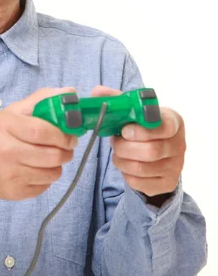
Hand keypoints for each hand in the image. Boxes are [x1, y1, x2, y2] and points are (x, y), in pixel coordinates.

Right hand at [0, 87, 78, 213]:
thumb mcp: (11, 112)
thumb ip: (41, 100)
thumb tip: (70, 92)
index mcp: (4, 126)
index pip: (41, 131)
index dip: (62, 134)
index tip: (71, 134)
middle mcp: (6, 151)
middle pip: (51, 155)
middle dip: (66, 150)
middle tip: (67, 146)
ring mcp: (10, 175)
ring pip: (52, 173)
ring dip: (58, 164)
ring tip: (52, 156)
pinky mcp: (14, 192)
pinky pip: (44, 186)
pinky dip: (47, 178)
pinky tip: (37, 168)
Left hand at [92, 86, 185, 202]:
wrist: (161, 153)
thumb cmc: (145, 127)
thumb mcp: (136, 111)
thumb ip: (118, 100)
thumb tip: (97, 92)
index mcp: (174, 122)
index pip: (165, 126)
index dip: (142, 130)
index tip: (124, 130)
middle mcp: (179, 145)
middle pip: (151, 151)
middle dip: (124, 147)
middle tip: (115, 142)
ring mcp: (175, 167)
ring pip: (142, 168)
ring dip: (122, 160)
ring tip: (117, 152)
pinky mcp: (167, 183)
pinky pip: (140, 182)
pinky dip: (126, 173)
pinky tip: (125, 164)